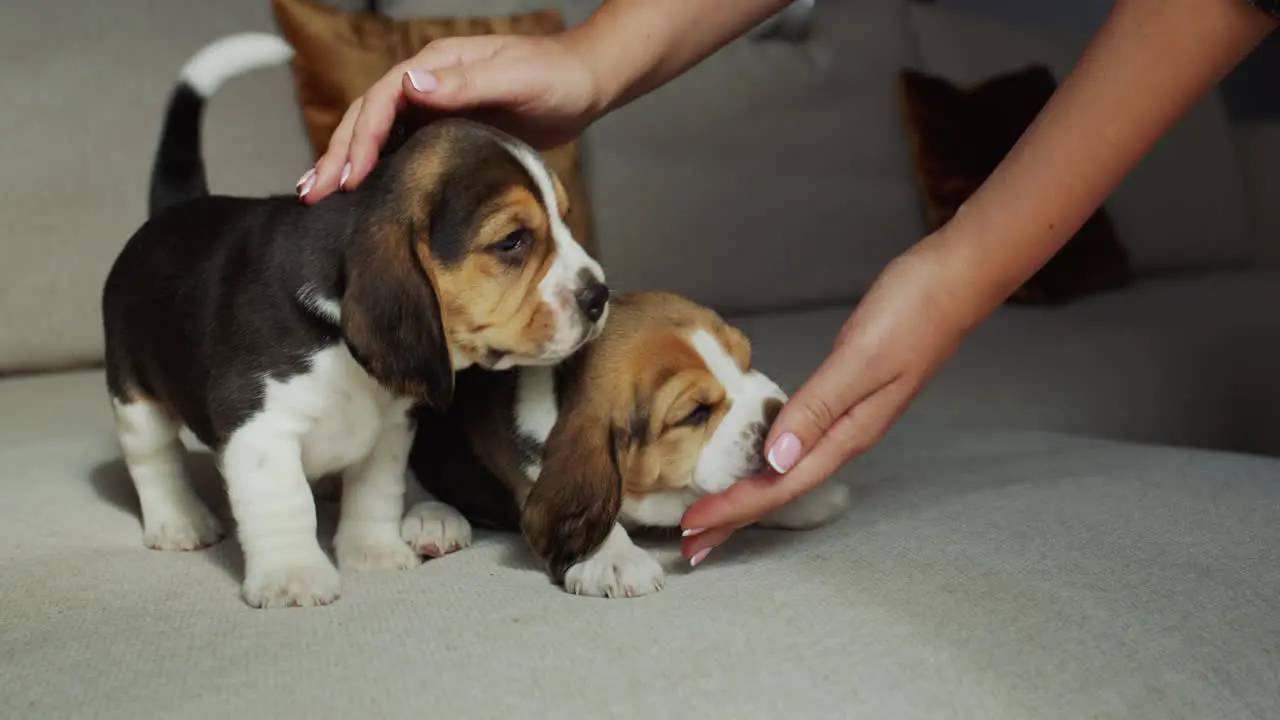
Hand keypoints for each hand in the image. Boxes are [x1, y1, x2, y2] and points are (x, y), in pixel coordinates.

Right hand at [300, 32, 603, 203]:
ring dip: (348, 163)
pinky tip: (362, 192)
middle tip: (313, 193)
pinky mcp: (448, 129)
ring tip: (318, 195)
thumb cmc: (555, 76)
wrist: (585, 83)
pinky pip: (402, 148)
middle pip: (369, 117)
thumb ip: (465, 82)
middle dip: (338, 154)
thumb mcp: (514, 76)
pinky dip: (377, 169)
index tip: (349, 175)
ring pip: (378, 134)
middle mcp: (428, 83)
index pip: (382, 99)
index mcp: (436, 64)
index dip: (361, 138)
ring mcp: (435, 106)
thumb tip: (413, 84)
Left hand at [680, 238, 981, 563]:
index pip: (780, 485)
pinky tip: (751, 465)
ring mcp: (846, 418)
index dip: (733, 509)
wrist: (956, 280)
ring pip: (785, 472)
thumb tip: (777, 459)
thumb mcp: (862, 359)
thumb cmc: (915, 311)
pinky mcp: (842, 397)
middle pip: (781, 489)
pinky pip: (794, 445)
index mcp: (848, 433)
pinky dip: (764, 463)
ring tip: (709, 516)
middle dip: (733, 518)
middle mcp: (846, 435)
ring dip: (745, 497)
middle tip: (688, 543)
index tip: (692, 527)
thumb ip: (819, 408)